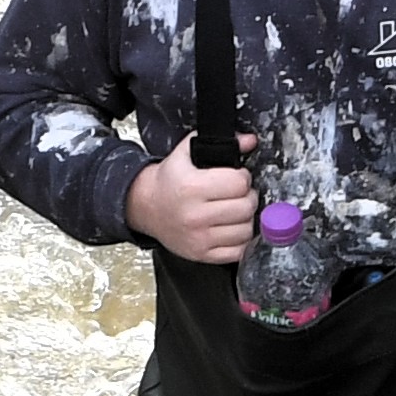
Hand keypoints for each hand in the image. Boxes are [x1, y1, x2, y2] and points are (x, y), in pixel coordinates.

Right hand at [125, 132, 261, 264]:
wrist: (145, 207)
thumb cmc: (168, 181)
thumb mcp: (186, 154)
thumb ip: (218, 143)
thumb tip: (250, 140)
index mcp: (191, 188)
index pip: (239, 183)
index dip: (243, 177)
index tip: (236, 177)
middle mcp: (195, 215)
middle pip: (246, 206)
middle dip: (247, 197)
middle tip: (238, 194)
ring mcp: (199, 238)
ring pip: (246, 230)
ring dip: (246, 219)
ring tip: (234, 211)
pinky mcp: (202, 254)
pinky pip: (238, 251)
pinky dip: (240, 240)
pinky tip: (231, 228)